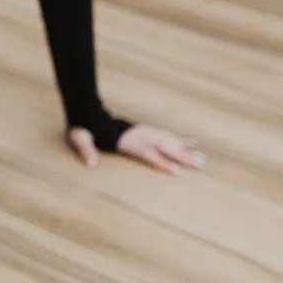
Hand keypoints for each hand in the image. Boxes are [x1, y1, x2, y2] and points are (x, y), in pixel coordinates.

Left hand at [68, 123, 204, 173]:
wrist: (86, 112)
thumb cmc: (83, 129)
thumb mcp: (79, 139)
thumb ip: (85, 150)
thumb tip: (90, 163)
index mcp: (125, 140)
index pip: (147, 152)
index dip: (161, 161)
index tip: (176, 171)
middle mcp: (139, 135)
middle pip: (165, 146)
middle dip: (183, 155)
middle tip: (201, 164)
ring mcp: (143, 132)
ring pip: (169, 141)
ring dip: (186, 150)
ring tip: (203, 159)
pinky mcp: (144, 131)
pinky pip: (167, 135)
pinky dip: (181, 139)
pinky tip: (193, 143)